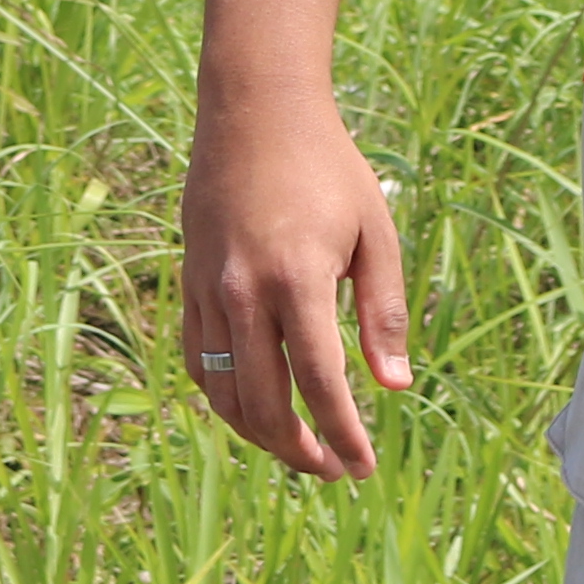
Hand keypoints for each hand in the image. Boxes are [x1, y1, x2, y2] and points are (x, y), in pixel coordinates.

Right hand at [178, 85, 414, 475]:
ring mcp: (208, 291)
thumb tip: (395, 387)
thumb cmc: (328, 169)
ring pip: (223, 393)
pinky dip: (222, 398)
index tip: (363, 467)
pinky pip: (197, 361)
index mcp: (298, 279)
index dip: (342, 434)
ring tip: (297, 449)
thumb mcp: (374, 232)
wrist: (255, 113)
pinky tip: (252, 408)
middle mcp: (244, 293)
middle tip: (333, 470)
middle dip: (299, 450)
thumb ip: (384, 312)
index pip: (320, 384)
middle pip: (264, 404)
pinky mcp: (188, 284)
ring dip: (259, 435)